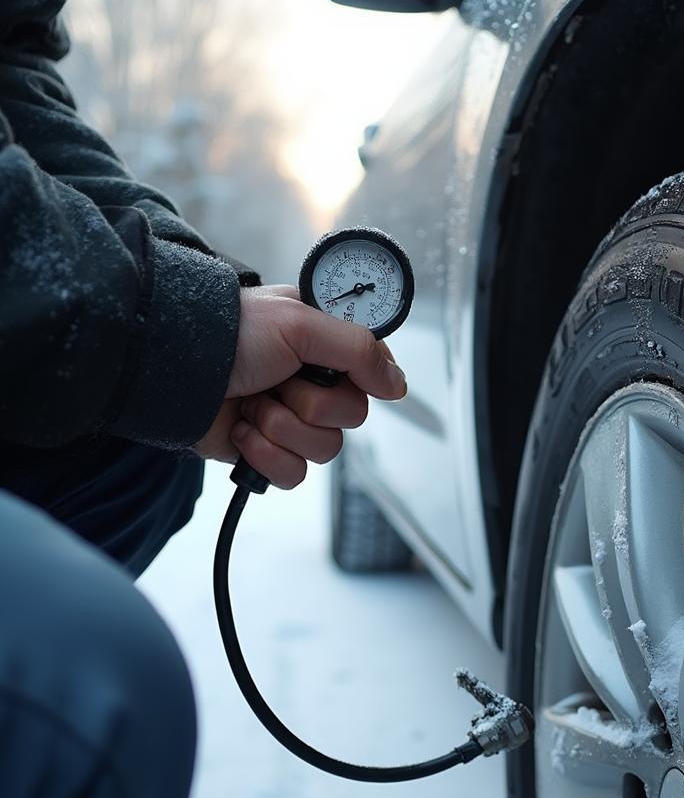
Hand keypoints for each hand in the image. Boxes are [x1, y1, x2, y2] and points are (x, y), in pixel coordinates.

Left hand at [195, 285, 405, 488]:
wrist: (171, 371)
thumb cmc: (229, 333)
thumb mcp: (300, 324)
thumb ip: (359, 350)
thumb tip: (398, 385)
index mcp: (324, 344)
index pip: (374, 370)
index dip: (365, 378)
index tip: (339, 373)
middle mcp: (312, 381)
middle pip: (353, 416)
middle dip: (311, 403)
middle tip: (278, 382)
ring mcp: (290, 418)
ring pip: (325, 449)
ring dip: (283, 428)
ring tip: (252, 405)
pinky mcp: (267, 450)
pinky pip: (295, 474)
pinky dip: (266, 455)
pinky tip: (243, 431)